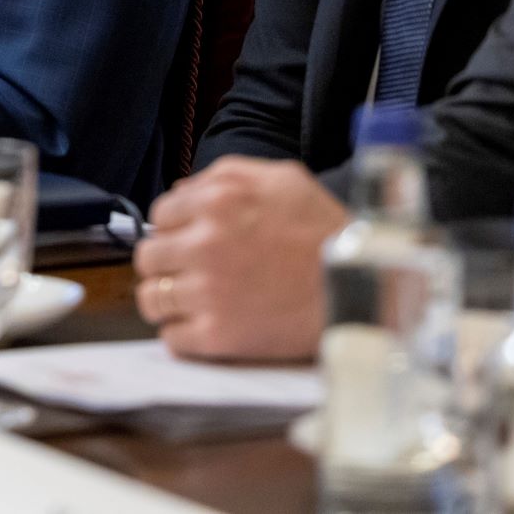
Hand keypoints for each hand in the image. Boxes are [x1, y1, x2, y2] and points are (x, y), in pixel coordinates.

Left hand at [132, 157, 346, 361]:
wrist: (364, 290)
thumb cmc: (328, 232)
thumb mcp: (283, 179)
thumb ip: (226, 176)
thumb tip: (184, 192)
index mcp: (217, 201)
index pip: (161, 215)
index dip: (175, 228)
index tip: (190, 239)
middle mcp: (204, 244)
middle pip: (149, 257)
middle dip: (166, 262)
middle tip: (189, 270)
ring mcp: (208, 293)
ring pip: (151, 298)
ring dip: (167, 299)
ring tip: (192, 300)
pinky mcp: (218, 337)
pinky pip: (172, 337)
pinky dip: (184, 334)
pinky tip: (206, 326)